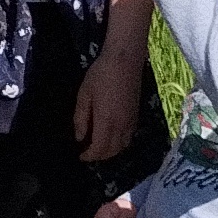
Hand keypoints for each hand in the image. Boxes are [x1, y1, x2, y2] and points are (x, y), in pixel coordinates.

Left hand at [73, 45, 145, 162]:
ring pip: (123, 146)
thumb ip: (81, 119)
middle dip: (99, 156)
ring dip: (110, 151)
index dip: (90, 156)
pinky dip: (119, 143)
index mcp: (107, 122)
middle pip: (112, 151)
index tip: (80, 156)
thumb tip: (80, 138)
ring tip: (98, 146)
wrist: (125, 60)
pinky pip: (129, 137)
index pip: (100, 149)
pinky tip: (111, 136)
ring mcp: (131, 121)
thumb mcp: (84, 95)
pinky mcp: (137, 115)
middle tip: (87, 153)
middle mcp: (122, 126)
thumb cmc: (100, 75)